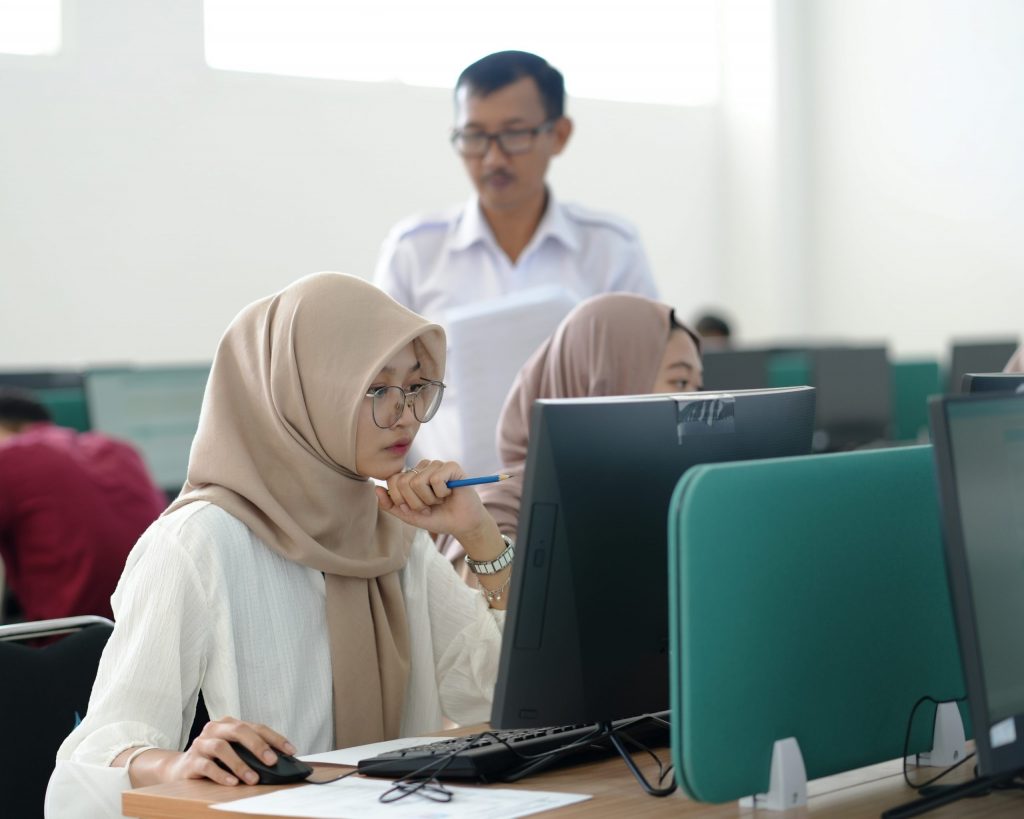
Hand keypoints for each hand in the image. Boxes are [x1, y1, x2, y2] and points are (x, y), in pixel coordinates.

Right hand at [119, 716, 296, 786]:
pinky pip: (207, 766)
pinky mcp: (191, 760)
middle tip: (272, 761)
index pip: (256, 727)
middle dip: (258, 746)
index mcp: (230, 724)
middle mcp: (215, 728)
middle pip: (239, 731)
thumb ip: (251, 752)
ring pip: (222, 748)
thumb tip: (279, 761)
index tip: (290, 751)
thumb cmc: (215, 760)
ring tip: (253, 779)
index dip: (274, 738)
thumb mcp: (234, 752)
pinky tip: (233, 783)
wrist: (181, 769)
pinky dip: (222, 774)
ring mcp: (201, 743)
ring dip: (240, 764)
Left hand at [376, 459, 491, 541]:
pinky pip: (436, 479)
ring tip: (439, 500)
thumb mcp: (409, 515)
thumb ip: (390, 505)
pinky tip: (449, 494)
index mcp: (411, 476)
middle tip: (429, 506)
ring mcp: (437, 465)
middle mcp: (422, 467)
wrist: (461, 524)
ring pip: (419, 481)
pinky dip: (441, 493)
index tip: (415, 509)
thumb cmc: (437, 518)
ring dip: (429, 499)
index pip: (393, 480)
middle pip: (404, 482)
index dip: (402, 500)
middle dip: (416, 503)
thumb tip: (376, 488)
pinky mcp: (451, 466)